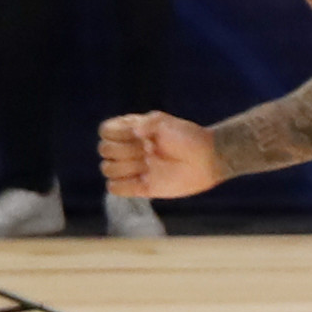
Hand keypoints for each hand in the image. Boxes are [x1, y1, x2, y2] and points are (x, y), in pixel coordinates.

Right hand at [98, 109, 219, 199]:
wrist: (207, 159)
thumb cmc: (188, 138)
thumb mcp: (166, 123)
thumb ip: (146, 123)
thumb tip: (133, 132)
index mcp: (131, 130)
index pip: (105, 131)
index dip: (116, 133)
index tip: (139, 133)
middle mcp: (128, 148)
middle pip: (104, 150)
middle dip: (125, 150)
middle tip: (150, 150)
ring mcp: (133, 168)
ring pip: (108, 169)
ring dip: (125, 167)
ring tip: (148, 165)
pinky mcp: (141, 188)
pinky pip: (115, 189)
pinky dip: (120, 186)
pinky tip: (141, 179)